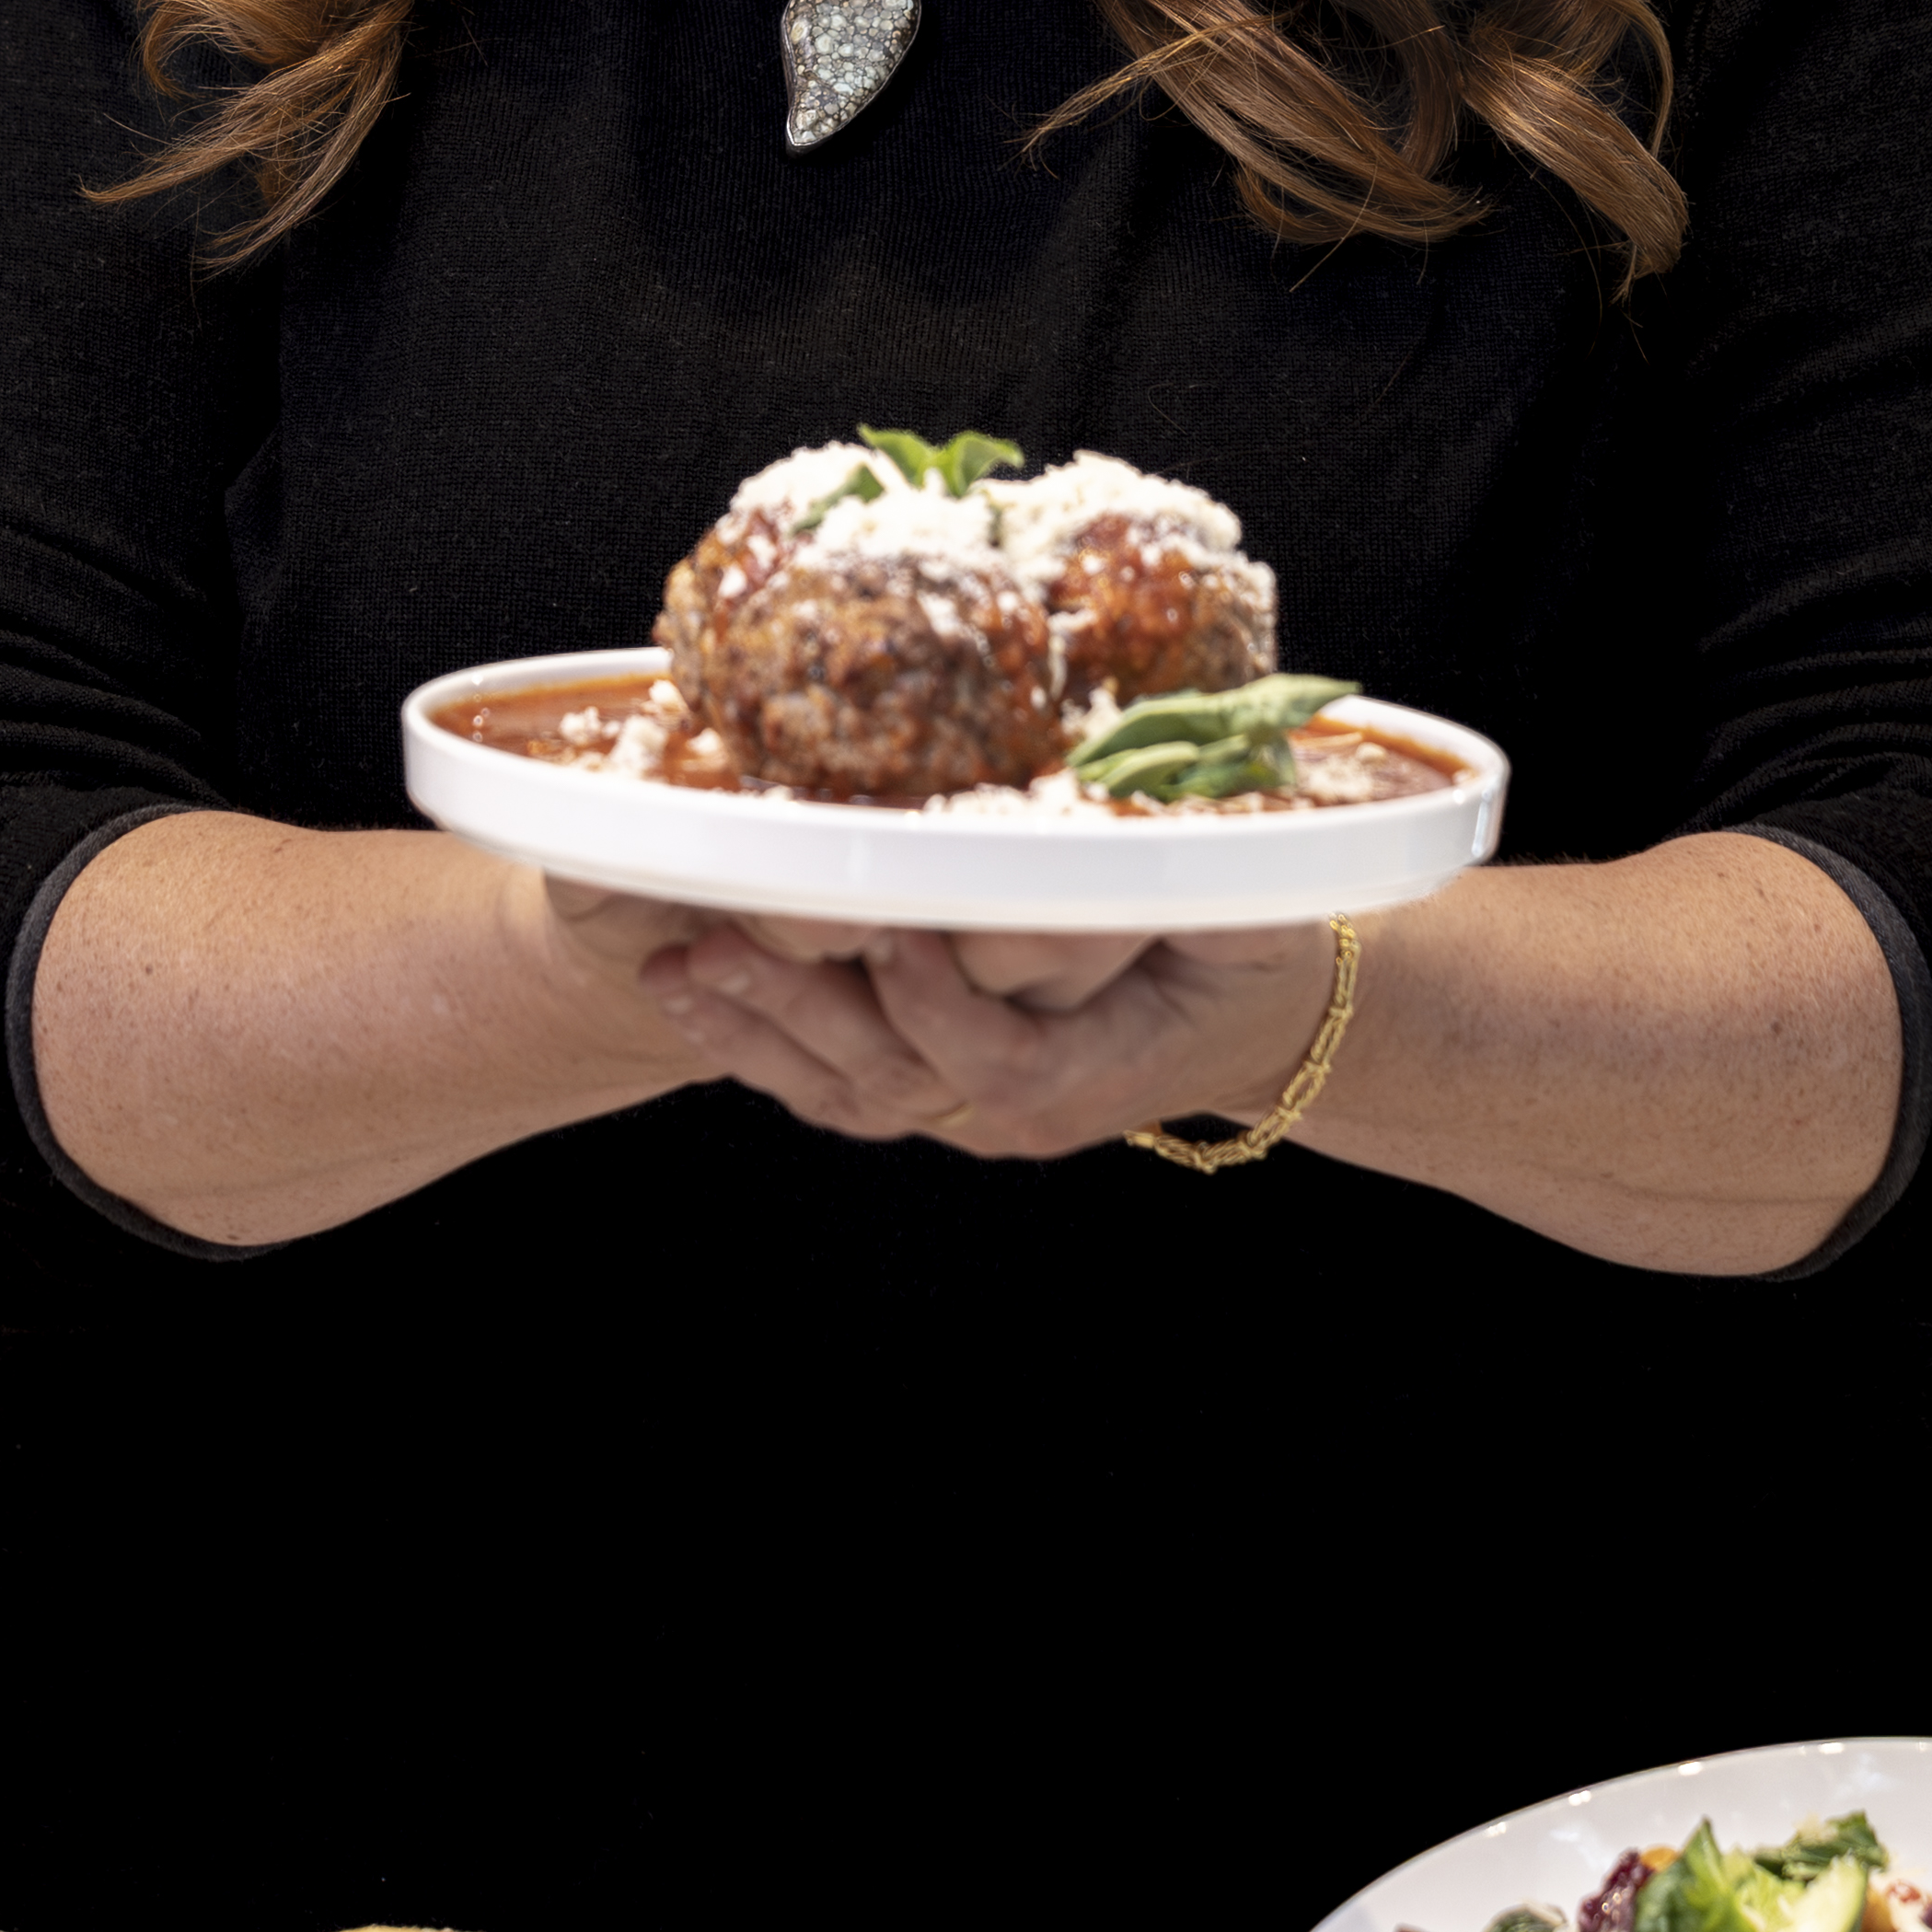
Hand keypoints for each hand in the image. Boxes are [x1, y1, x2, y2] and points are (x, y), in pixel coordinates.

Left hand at [610, 896, 1345, 1162]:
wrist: (1248, 1015)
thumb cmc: (1247, 949)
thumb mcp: (1252, 912)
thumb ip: (1187, 879)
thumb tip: (1135, 818)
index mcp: (1098, 1069)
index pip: (999, 1058)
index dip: (936, 1001)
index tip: (886, 929)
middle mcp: (1022, 1109)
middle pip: (894, 1075)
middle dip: (799, 1006)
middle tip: (719, 938)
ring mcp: (966, 1113)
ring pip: (845, 1090)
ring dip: (753, 1025)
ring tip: (679, 961)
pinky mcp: (929, 1094)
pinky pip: (829, 1090)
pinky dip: (752, 1043)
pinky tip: (689, 992)